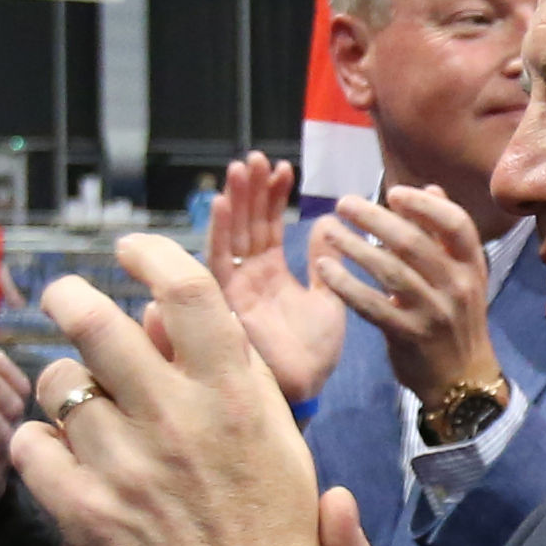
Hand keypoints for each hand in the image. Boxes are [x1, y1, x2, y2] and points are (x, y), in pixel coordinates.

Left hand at [12, 233, 342, 545]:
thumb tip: (208, 330)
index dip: (147, 255)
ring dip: (53, 389)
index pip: (187, 291)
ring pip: (56, 386)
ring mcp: (129, 468)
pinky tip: (47, 460)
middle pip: (96, 321)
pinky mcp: (85, 518)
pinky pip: (30, 450)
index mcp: (239, 399)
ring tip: (64, 407)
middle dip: (66, 298)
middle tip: (58, 297)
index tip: (126, 249)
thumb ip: (246, 389)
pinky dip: (31, 448)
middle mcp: (181, 421)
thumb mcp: (287, 457)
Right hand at [206, 152, 344, 405]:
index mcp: (272, 275)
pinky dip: (217, 233)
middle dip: (248, 191)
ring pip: (229, 237)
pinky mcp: (225, 303)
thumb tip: (325, 223)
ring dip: (233, 202)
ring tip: (240, 169)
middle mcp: (248, 278)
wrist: (308, 387)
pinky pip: (216, 263)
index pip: (267, 226)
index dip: (272, 197)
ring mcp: (234, 289)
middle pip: (244, 225)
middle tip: (254, 158)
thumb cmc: (316, 353)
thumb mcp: (330, 298)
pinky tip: (220, 203)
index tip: (283, 168)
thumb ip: (325, 262)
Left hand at [311, 186, 499, 401]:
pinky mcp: (408, 335)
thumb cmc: (457, 319)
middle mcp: (456, 285)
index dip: (423, 204)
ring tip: (328, 230)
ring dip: (354, 247)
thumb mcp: (463, 276)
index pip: (455, 223)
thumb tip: (431, 188)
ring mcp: (432, 312)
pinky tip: (325, 269)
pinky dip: (347, 285)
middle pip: (413, 242)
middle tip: (344, 203)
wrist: (463, 380)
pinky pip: (372, 306)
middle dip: (374, 218)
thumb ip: (444, 235)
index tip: (392, 192)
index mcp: (471, 265)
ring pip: (389, 271)